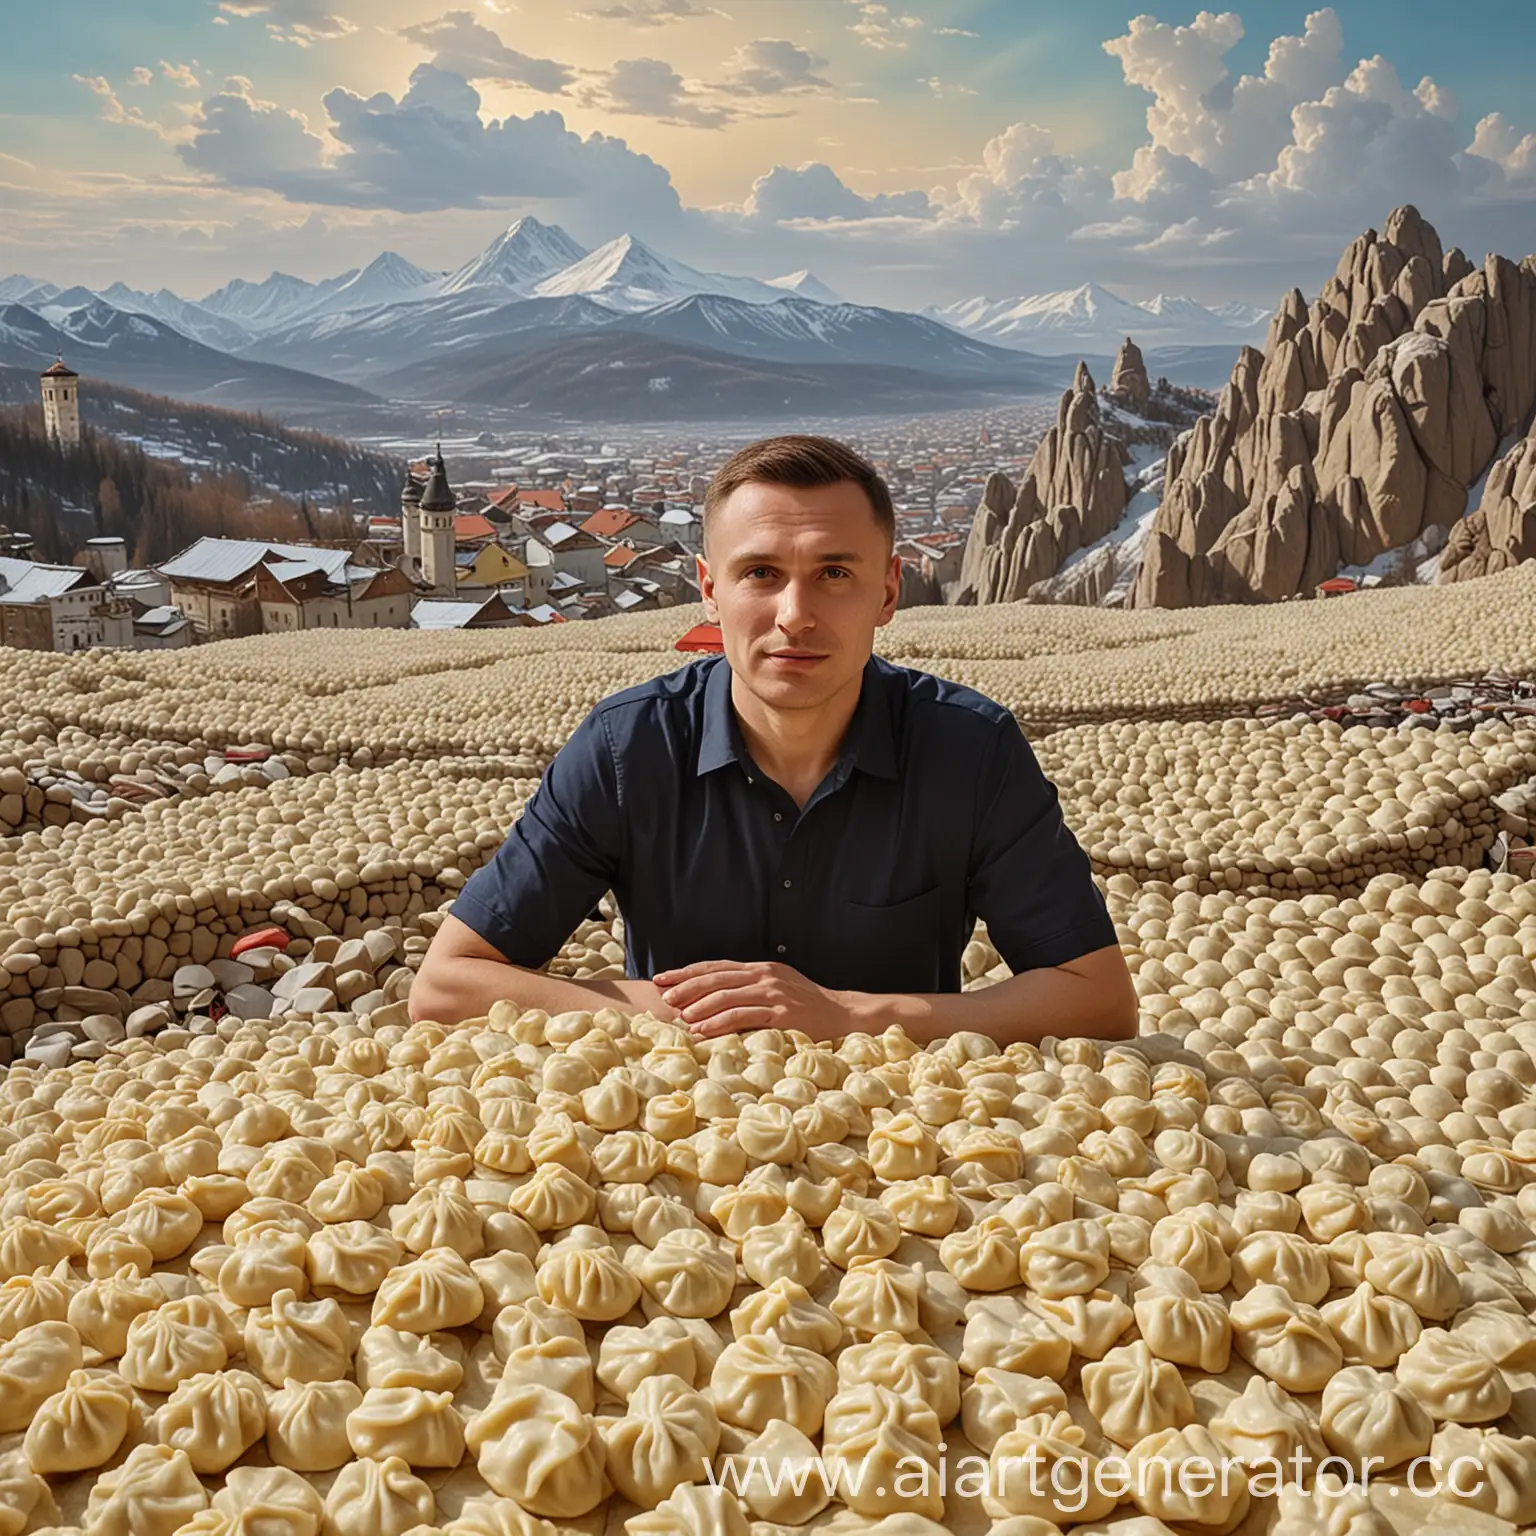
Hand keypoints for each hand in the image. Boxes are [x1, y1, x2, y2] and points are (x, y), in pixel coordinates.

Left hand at [652, 959, 858, 1040]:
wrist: (844, 1014)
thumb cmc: (808, 1006)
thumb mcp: (778, 988)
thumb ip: (751, 988)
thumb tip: (716, 997)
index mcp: (761, 968)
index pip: (716, 966)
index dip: (688, 972)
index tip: (664, 978)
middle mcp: (764, 976)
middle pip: (716, 978)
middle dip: (687, 987)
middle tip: (666, 997)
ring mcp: (773, 993)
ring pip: (727, 995)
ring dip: (700, 1006)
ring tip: (680, 1016)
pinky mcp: (781, 1013)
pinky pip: (743, 1016)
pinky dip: (718, 1023)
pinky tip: (703, 1030)